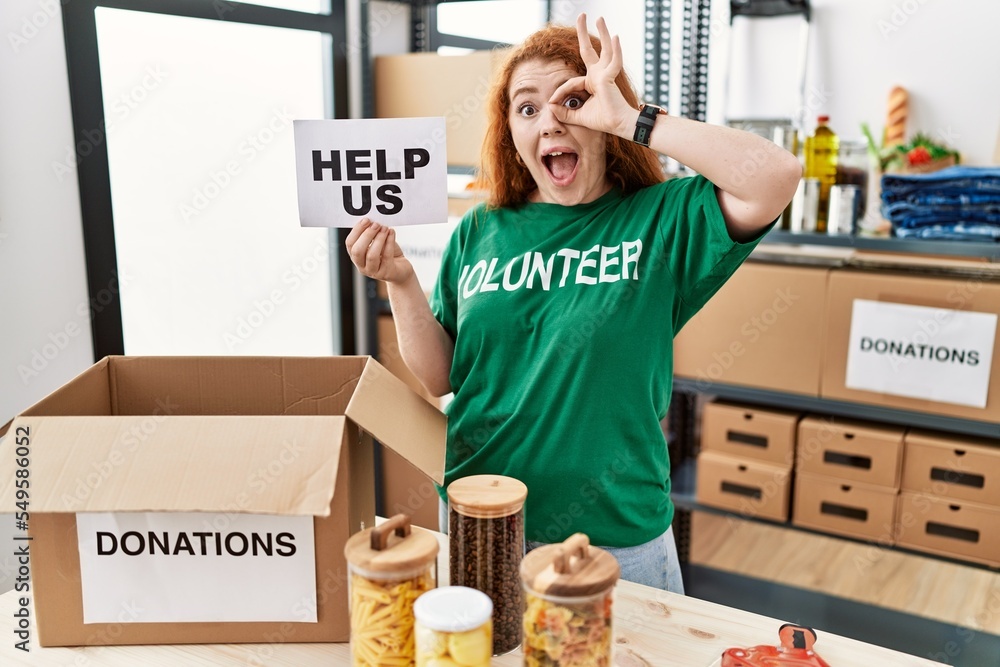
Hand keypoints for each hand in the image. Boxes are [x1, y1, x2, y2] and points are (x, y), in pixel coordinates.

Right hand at [345, 218, 412, 283]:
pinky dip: (389, 242)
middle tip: (376, 224)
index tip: (366, 220)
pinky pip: (387, 256)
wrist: (402, 270)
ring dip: (379, 239)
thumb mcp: (378, 243)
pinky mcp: (387, 273)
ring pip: (372, 255)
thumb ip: (372, 234)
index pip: (350, 244)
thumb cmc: (388, 254)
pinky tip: (392, 232)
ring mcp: (374, 272)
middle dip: (366, 235)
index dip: (356, 231)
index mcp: (356, 257)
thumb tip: (372, 220)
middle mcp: (362, 266)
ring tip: (385, 228)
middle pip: (357, 251)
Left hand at [547, 14, 635, 137]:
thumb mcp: (577, 116)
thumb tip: (549, 107)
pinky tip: (616, 37)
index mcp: (592, 82)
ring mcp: (605, 74)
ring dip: (603, 33)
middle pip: (589, 50)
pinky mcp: (610, 77)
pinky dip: (616, 49)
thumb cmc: (602, 120)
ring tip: (599, 18)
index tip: (551, 103)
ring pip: (603, 50)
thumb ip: (564, 112)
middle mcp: (599, 75)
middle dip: (583, 33)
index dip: (559, 92)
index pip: (571, 82)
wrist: (617, 125)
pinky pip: (614, 61)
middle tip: (582, 16)